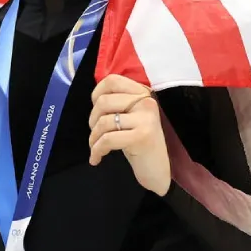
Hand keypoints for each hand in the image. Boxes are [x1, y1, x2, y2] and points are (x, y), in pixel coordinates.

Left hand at [88, 74, 170, 195]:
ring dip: (94, 138)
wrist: (157, 170)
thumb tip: (95, 98)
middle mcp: (146, 102)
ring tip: (96, 148)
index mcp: (142, 94)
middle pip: (104, 102)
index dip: (96, 94)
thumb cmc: (138, 143)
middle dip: (92, 121)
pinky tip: (96, 159)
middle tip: (95, 135)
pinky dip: (97, 150)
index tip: (95, 112)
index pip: (112, 80)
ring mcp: (146, 118)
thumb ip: (116, 104)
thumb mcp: (129, 118)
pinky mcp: (142, 136)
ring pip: (104, 121)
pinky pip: (108, 139)